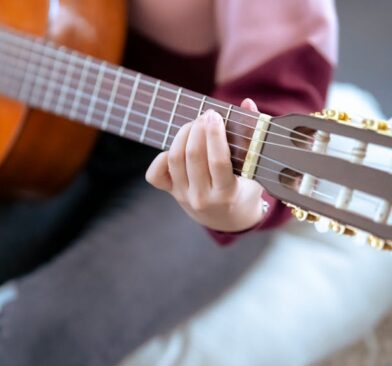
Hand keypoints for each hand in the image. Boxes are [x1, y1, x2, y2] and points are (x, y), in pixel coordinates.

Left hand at [146, 99, 264, 231]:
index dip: (214, 135)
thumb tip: (247, 103)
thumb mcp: (254, 168)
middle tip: (206, 115)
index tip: (215, 116)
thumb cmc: (244, 188)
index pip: (218, 162)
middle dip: (198, 129)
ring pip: (175, 159)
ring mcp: (183, 196)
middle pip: (193, 156)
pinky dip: (162, 156)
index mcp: (227, 193)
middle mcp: (202, 197)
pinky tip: (177, 145)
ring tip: (194, 124)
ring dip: (183, 135)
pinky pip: (155, 174)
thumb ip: (252, 135)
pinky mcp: (170, 192)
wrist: (227, 219)